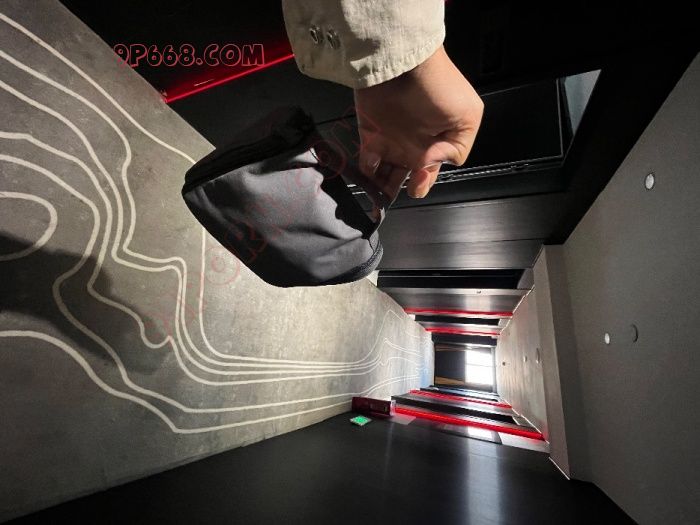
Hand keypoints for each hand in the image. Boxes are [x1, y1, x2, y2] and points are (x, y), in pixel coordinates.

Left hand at [353, 45, 483, 198]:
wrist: (405, 63)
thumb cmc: (439, 86)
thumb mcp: (467, 116)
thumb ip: (456, 148)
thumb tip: (430, 164)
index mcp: (437, 144)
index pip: (429, 173)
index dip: (424, 182)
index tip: (418, 179)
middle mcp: (413, 145)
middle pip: (404, 178)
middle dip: (399, 190)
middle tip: (393, 192)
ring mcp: (390, 141)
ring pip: (383, 175)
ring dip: (380, 188)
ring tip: (377, 195)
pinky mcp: (369, 134)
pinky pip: (365, 162)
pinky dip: (365, 173)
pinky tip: (369, 173)